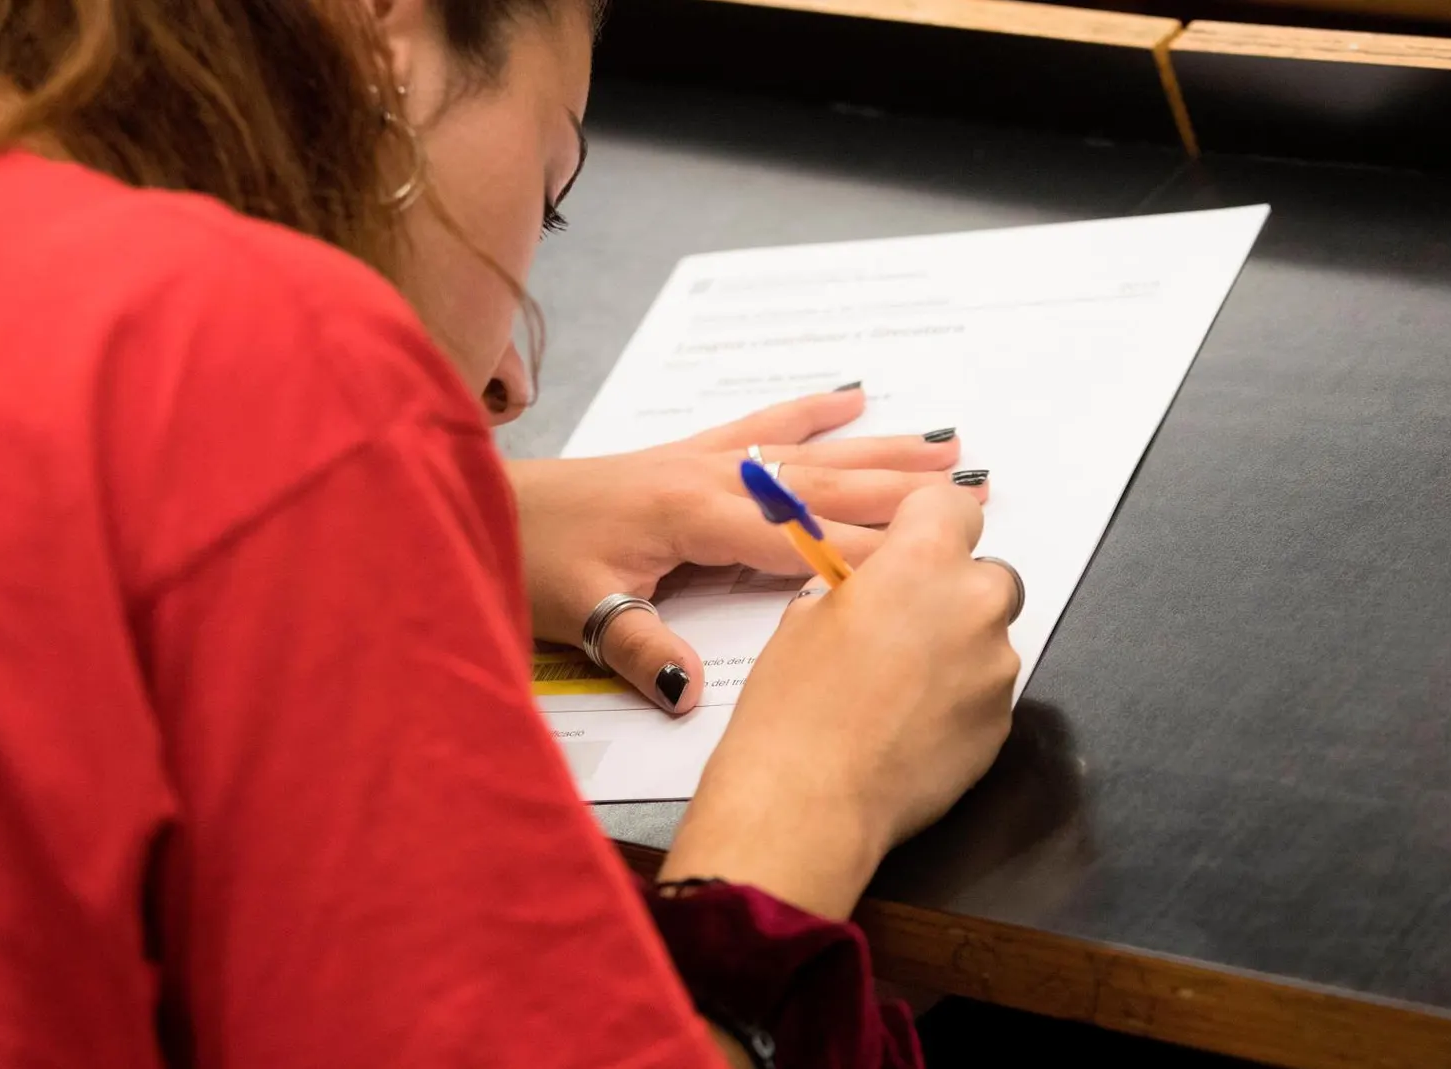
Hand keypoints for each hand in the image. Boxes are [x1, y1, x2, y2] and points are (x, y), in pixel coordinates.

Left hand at [507, 387, 986, 712]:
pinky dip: (808, 410)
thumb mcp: (576, 614)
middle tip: (973, 490)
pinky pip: (762, 426)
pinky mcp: (687, 454)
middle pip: (825, 485)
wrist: (477, 503)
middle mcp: (712, 477)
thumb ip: (639, 649)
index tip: (934, 558)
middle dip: (901, 492)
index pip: (801, 541)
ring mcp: (702, 459)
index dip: (869, 551)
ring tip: (942, 446)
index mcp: (694, 517)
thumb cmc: (525, 558)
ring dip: (878, 451)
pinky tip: (849, 394)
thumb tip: (690, 693)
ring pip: (808, 454)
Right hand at [659, 485, 1021, 918]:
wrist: (809, 803)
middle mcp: (975, 604)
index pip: (954, 505)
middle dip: (949, 593)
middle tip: (897, 628)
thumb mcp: (804, 616)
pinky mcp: (1002, 725)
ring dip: (954, 651)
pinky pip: (985, 693)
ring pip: (986, 639)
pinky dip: (957, 701)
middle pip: (984, 574)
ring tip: (895, 691)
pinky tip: (908, 727)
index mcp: (923, 560)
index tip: (911, 543)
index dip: (929, 524)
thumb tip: (870, 589)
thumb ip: (856, 585)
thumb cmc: (793, 706)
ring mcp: (997, 668)